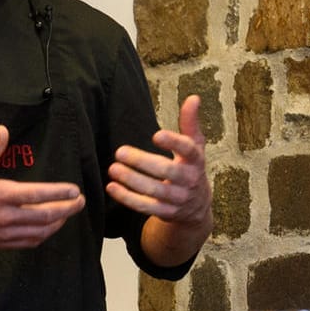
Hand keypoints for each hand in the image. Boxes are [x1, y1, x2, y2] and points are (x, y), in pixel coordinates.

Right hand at [0, 125, 83, 248]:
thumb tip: (3, 130)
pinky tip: (52, 226)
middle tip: (80, 201)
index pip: (37, 195)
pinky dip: (46, 234)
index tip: (74, 189)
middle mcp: (6, 216)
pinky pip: (31, 241)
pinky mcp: (4, 243)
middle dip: (67, 209)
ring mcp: (6, 233)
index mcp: (0, 195)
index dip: (59, 193)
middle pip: (45, 216)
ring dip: (59, 222)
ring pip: (41, 231)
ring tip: (69, 212)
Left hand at [107, 94, 209, 229]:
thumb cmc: (191, 169)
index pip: (188, 150)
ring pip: (154, 190)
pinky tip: (112, 187)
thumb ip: (190, 123)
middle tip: (120, 152)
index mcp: (196, 161)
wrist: (197, 208)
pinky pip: (146, 207)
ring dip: (131, 180)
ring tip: (113, 168)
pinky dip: (128, 198)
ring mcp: (178, 199)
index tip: (156, 135)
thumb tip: (193, 97)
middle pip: (166, 171)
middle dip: (142, 162)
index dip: (174, 143)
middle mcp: (189, 181)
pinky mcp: (166, 213)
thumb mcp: (195, 147)